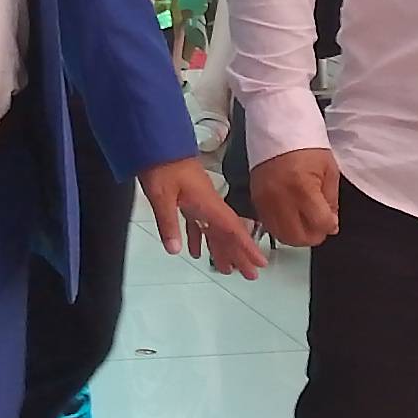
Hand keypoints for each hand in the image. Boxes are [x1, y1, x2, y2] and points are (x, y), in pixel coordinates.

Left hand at [137, 157, 266, 279]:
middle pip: (227, 233)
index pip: (232, 229)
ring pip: (214, 229)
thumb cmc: (162, 164)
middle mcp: (208, 203)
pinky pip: (198, 223)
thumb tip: (175, 250)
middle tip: (250, 275)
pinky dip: (199, 237)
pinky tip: (195, 250)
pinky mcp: (188, 198)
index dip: (247, 247)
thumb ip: (168, 223)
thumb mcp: (162, 196)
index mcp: (208, 203)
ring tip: (227, 268)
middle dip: (239, 254)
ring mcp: (199, 200)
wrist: (156, 142)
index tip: (260, 263)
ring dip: (221, 249)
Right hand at [251, 148, 339, 247]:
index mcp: (303, 188)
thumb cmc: (306, 146)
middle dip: (314, 235)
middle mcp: (281, 199)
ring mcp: (266, 201)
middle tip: (319, 224)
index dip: (330, 225)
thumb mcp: (328, 170)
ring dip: (298, 234)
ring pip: (283, 236)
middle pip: (299, 237)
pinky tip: (291, 218)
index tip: (331, 220)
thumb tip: (331, 224)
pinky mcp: (256, 200)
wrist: (277, 128)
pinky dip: (283, 228)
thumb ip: (331, 200)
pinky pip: (270, 227)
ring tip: (306, 222)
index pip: (320, 224)